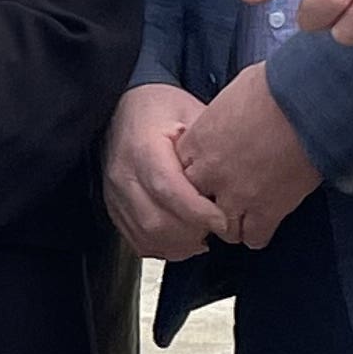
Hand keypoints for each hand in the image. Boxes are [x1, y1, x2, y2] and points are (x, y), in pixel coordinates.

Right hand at [102, 83, 226, 261]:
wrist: (124, 106)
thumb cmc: (159, 107)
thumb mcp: (190, 112)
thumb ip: (210, 144)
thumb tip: (238, 174)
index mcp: (143, 146)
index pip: (168, 188)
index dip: (198, 211)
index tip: (224, 221)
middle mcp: (123, 172)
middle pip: (156, 220)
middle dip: (193, 232)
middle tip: (217, 227)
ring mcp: (115, 192)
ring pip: (147, 235)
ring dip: (180, 244)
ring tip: (203, 235)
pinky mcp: (114, 206)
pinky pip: (137, 240)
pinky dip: (163, 247)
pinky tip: (183, 239)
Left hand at [174, 63, 320, 250]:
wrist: (305, 105)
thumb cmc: (272, 89)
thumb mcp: (231, 96)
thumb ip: (219, 118)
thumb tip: (228, 120)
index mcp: (198, 141)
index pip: (178, 171)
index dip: (195, 174)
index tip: (207, 175)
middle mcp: (211, 172)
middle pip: (194, 203)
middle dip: (207, 203)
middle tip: (222, 200)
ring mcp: (237, 195)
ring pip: (222, 228)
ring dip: (231, 223)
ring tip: (243, 217)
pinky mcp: (267, 211)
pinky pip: (254, 238)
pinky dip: (258, 235)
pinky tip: (264, 225)